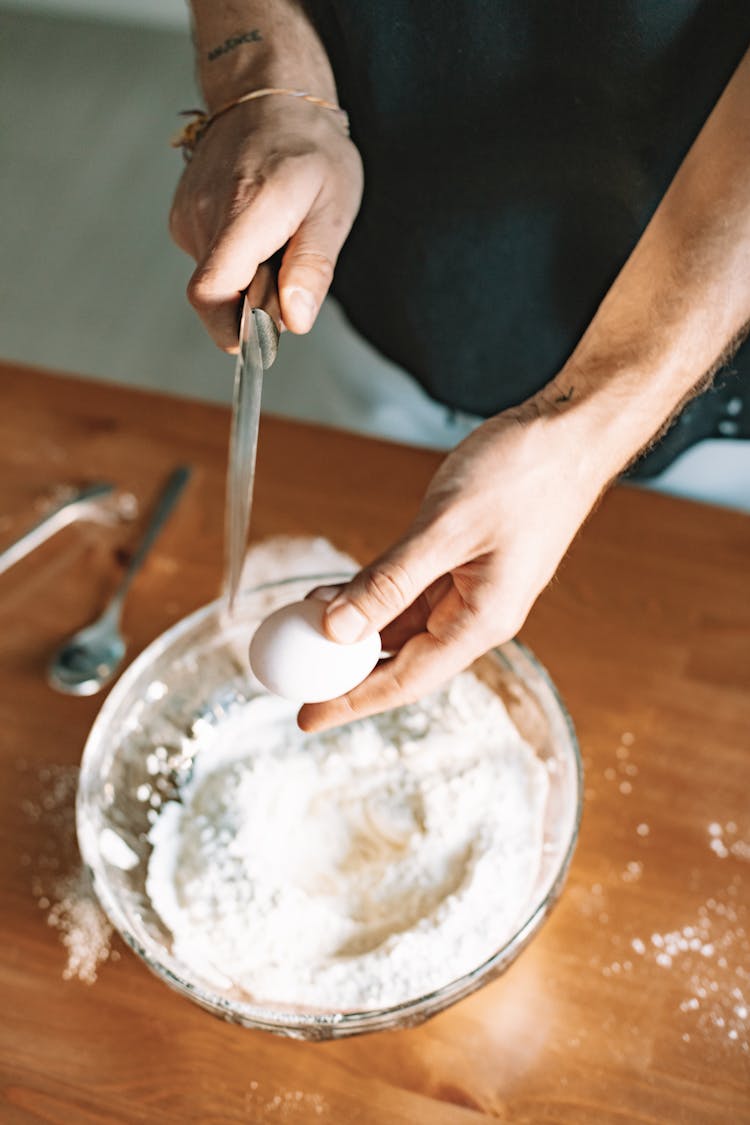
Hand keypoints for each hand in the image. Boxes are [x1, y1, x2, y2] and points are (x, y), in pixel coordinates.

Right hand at [169, 96, 362, 348]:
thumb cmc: (310, 149)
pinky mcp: (182, 218)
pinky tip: (256, 228)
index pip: (210, 293)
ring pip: (216, 280)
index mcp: (244, 212)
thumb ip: (312, 268)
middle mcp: (205, 215)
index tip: (262, 336)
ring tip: (275, 237)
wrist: (269, 96)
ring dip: (249, 278)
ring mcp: (187, 215)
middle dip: (255, 301)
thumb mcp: (333, 208)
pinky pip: (210, 261)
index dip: (232, 329)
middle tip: (289, 264)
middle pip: (218, 295)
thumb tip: (295, 321)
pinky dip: (237, 260)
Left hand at [298, 395, 606, 731]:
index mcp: (483, 620)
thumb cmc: (526, 474)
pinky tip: (337, 591)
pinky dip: (372, 595)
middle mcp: (478, 613)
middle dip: (347, 670)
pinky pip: (411, 592)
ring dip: (355, 629)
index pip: (407, 679)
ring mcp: (473, 588)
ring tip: (302, 628)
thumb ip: (390, 581)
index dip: (353, 701)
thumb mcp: (446, 528)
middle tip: (294, 674)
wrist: (570, 431)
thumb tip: (337, 628)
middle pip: (402, 660)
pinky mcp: (466, 561)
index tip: (308, 718)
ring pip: (403, 625)